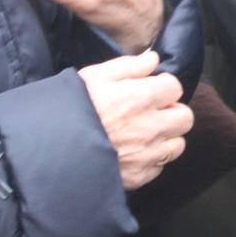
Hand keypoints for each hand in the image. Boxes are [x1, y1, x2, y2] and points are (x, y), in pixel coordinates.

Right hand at [78, 51, 193, 190]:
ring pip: (177, 144)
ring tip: (144, 133)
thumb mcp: (95, 76)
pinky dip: (151, 159)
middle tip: (152, 111)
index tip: (151, 88)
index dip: (163, 86)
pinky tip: (133, 152)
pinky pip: (159, 167)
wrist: (50, 148)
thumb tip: (153, 59)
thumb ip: (129, 66)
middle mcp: (150, 128)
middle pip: (185, 117)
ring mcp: (146, 155)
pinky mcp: (138, 177)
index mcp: (141, 98)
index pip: (175, 87)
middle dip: (172, 112)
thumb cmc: (71, 108)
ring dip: (166, 137)